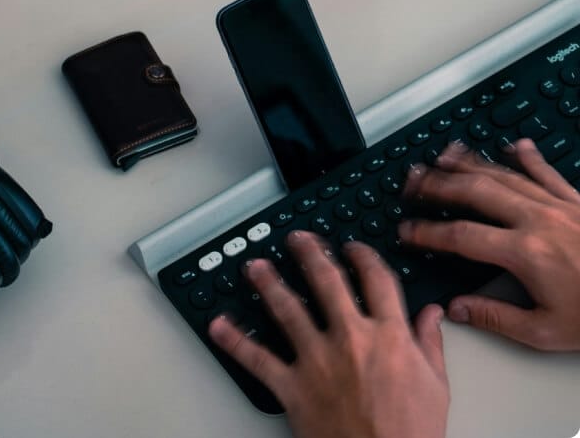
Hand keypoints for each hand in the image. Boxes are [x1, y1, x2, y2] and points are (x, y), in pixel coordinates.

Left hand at [209, 231, 448, 437]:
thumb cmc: (410, 436)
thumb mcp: (436, 387)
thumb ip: (431, 344)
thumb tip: (432, 314)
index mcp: (389, 335)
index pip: (375, 278)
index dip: (363, 256)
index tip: (353, 248)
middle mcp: (351, 339)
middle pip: (326, 280)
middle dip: (310, 252)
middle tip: (298, 239)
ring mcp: (318, 361)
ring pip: (287, 309)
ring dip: (268, 283)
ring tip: (256, 265)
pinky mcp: (293, 388)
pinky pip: (258, 359)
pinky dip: (234, 340)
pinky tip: (219, 325)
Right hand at [399, 138, 579, 350]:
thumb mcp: (546, 332)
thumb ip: (497, 317)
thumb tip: (459, 309)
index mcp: (524, 253)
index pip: (460, 237)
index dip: (427, 232)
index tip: (408, 231)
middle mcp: (536, 220)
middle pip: (474, 192)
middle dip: (437, 185)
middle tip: (412, 182)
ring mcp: (556, 204)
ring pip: (502, 174)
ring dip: (469, 164)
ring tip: (442, 156)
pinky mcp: (576, 199)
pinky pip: (545, 171)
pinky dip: (527, 156)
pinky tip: (513, 145)